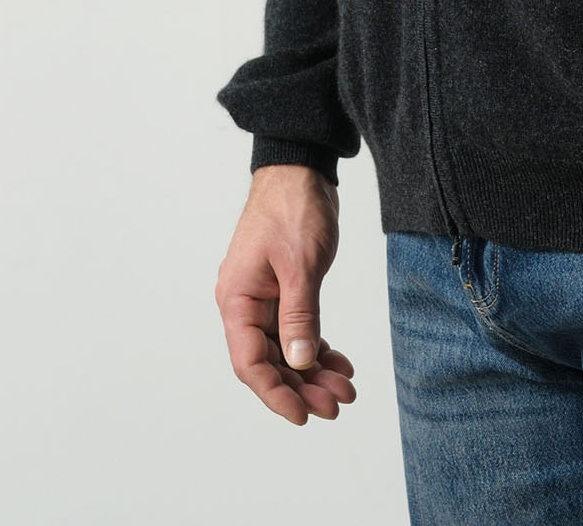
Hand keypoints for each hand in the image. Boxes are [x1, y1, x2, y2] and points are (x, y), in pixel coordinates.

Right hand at [215, 163, 357, 425]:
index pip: (251, 362)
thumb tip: (299, 364)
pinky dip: (317, 347)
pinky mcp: (283, 290)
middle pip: (270, 361)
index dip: (276, 393)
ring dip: (313, 371)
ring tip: (345, 388)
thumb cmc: (293, 208)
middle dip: (303, 386)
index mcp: (237, 299)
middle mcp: (245, 304)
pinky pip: (297, 330)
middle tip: (337, 403)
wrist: (301, 168)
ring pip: (286, 349)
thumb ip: (300, 316)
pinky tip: (339, 362)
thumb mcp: (300, 265)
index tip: (303, 414)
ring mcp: (264, 298)